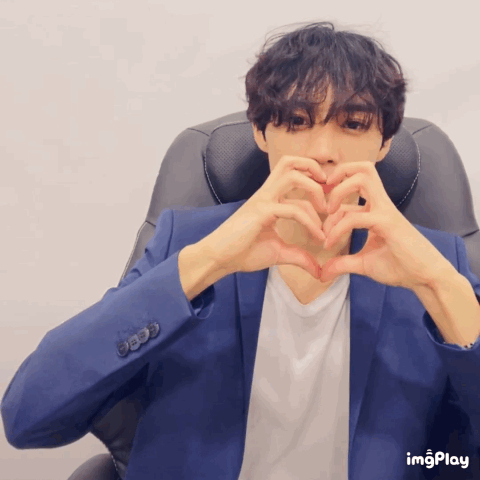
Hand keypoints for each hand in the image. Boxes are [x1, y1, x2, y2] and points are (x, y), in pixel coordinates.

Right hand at [201, 155, 328, 278]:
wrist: (219, 258)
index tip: (329, 207)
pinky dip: (310, 222)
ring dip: (315, 190)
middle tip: (329, 193)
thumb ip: (300, 257)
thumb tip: (319, 270)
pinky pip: (292, 209)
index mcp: (269, 197)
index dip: (316, 187)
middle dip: (314, 169)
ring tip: (325, 211)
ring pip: (292, 176)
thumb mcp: (279, 253)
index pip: (294, 175)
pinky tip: (317, 237)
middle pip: (290, 162)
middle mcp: (266, 193)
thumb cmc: (243, 252)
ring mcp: (263, 200)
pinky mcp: (261, 212)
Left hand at [318, 161, 453, 288]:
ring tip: (328, 212)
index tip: (323, 230)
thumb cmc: (399, 266)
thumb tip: (323, 273)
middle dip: (339, 173)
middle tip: (325, 200)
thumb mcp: (363, 264)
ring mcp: (385, 211)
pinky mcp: (387, 223)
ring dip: (339, 190)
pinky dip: (337, 228)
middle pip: (363, 168)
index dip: (332, 204)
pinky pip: (355, 216)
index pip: (353, 188)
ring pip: (363, 178)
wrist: (425, 277)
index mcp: (377, 208)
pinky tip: (329, 243)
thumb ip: (342, 264)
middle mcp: (382, 204)